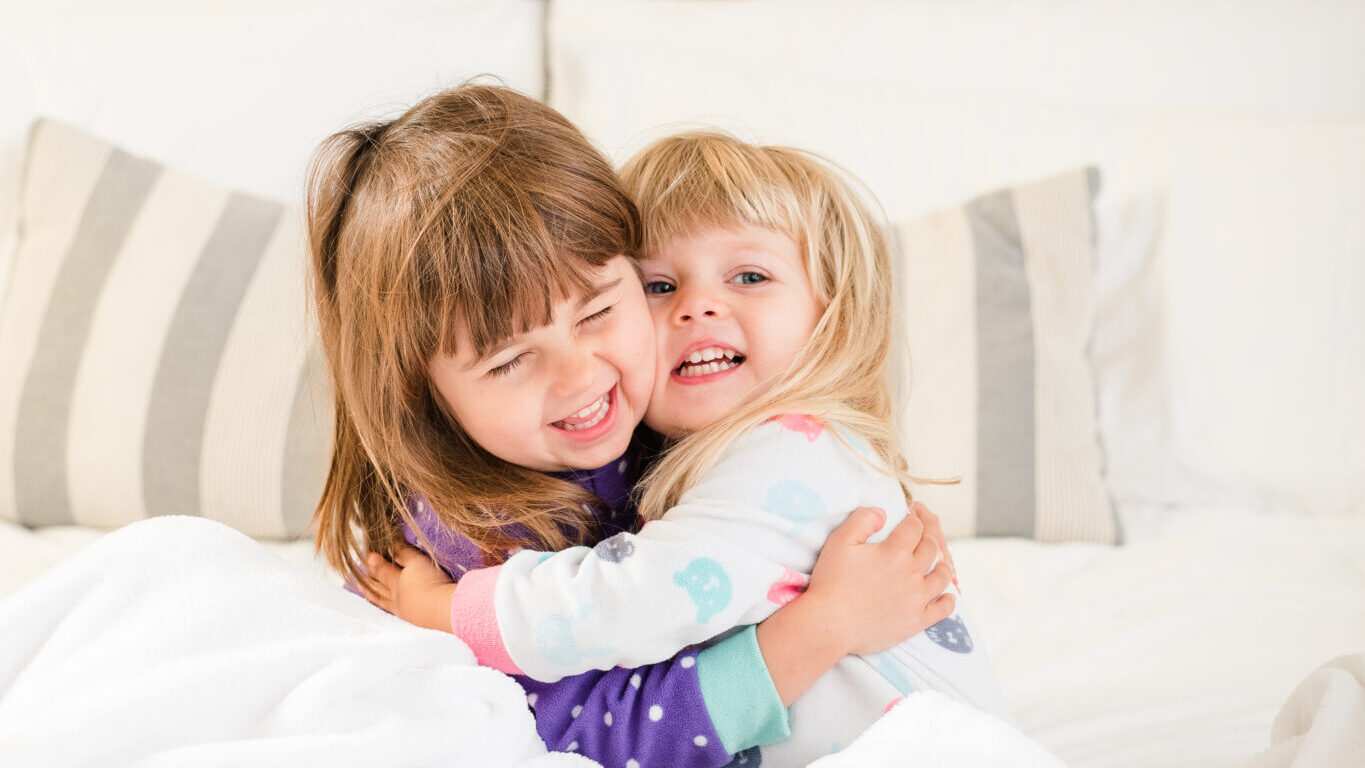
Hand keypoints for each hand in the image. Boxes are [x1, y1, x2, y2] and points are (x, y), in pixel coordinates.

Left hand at [361, 545, 457, 632]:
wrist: (442, 608)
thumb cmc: (432, 583)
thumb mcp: (418, 562)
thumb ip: (404, 554)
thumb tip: (390, 546)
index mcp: (396, 581)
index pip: (383, 571)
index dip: (375, 563)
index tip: (368, 556)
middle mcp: (395, 596)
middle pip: (379, 587)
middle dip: (369, 582)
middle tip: (358, 579)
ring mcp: (402, 609)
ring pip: (382, 601)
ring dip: (372, 595)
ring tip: (365, 592)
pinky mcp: (411, 618)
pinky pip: (392, 611)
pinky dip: (384, 607)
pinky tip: (386, 607)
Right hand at [804, 506, 955, 656]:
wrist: (830, 624)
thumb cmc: (831, 582)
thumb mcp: (840, 541)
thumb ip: (862, 520)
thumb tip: (883, 512)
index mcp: (894, 552)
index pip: (914, 527)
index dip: (912, 519)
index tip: (908, 518)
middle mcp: (911, 573)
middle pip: (930, 548)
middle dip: (927, 537)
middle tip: (921, 537)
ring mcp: (916, 598)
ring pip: (941, 577)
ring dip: (943, 565)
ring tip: (940, 562)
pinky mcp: (916, 621)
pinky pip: (942, 610)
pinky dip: (948, 601)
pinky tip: (948, 596)